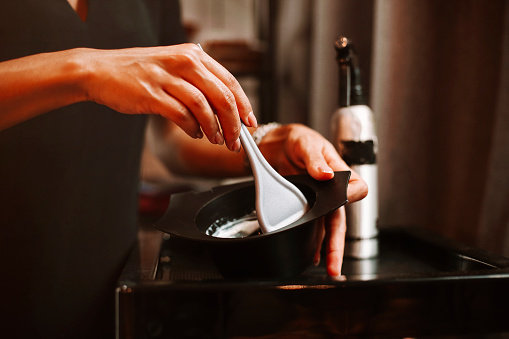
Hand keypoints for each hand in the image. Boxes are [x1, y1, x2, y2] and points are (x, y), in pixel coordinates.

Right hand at [83, 43, 254, 151]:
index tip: (250, 123)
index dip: (244, 105)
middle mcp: (184, 62)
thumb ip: (199, 84)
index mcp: (193, 55)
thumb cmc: (139, 73)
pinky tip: (195, 133)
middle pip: (222, 95)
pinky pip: (182, 115)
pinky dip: (193, 128)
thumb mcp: (174, 69)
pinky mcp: (152, 93)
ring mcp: (167, 77)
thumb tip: (226, 111)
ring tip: (215, 140)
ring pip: (204, 107)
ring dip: (214, 129)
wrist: (100, 71)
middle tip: (235, 140)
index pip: (230, 81)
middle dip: (233, 123)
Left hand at [257, 123, 367, 275]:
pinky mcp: (306, 205)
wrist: (279, 144)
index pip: (356, 188)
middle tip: (335, 264)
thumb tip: (327, 174)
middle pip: (340, 220)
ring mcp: (319, 200)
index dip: (352, 198)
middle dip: (338, 244)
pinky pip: (312, 226)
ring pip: (327, 228)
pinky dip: (312, 242)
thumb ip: (315, 160)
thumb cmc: (300, 140)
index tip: (344, 202)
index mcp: (339, 172)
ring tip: (327, 267)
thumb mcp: (306, 144)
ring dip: (326, 249)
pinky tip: (312, 255)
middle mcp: (332, 190)